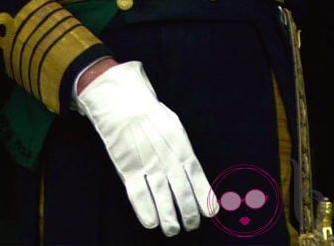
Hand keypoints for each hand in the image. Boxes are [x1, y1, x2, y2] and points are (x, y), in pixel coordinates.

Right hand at [75, 61, 217, 235]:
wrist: (123, 103)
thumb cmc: (150, 115)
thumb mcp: (173, 127)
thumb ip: (182, 150)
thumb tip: (191, 172)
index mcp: (181, 147)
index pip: (196, 177)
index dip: (204, 197)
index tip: (210, 213)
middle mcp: (167, 159)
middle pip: (181, 192)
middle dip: (188, 213)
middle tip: (191, 225)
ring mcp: (148, 165)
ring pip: (162, 198)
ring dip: (169, 218)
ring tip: (172, 230)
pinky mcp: (129, 168)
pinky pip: (138, 194)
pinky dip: (145, 210)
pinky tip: (151, 222)